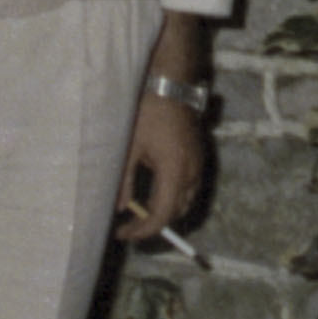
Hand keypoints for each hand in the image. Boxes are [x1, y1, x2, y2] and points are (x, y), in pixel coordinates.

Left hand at [114, 88, 207, 242]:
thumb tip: (119, 208)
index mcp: (174, 172)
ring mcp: (198, 164)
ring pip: (185, 201)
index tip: (124, 234)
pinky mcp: (198, 156)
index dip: (143, 231)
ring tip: (138, 211)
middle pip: (176, 213)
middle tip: (127, 225)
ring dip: (164, 211)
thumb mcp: (129, 147)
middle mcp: (192, 172)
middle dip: (153, 224)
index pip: (162, 216)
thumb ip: (123, 181)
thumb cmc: (147, 111)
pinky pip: (189, 187)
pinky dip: (172, 196)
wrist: (170, 84)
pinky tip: (152, 192)